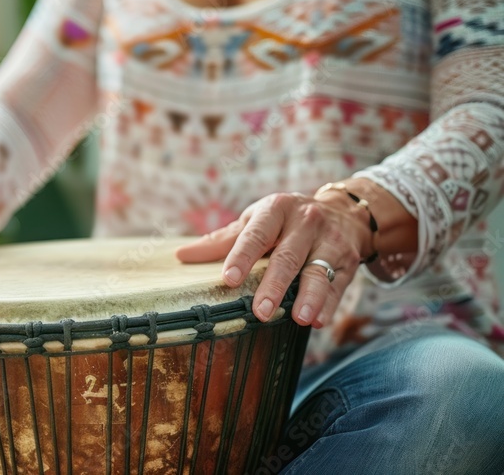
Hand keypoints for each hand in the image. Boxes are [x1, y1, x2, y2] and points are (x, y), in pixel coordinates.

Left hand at [175, 190, 372, 327]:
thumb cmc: (285, 220)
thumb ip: (222, 240)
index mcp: (276, 209)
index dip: (241, 257)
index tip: (229, 279)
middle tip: (261, 311)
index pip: (255, 235)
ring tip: (298, 318)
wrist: (343, 212)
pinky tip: (318, 321)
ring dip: (309, 296)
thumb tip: (181, 255)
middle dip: (275, 285)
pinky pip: (338, 285)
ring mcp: (330, 240)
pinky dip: (328, 304)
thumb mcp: (256, 221)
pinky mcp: (348, 260)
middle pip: (287, 256)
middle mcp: (305, 222)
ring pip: (318, 271)